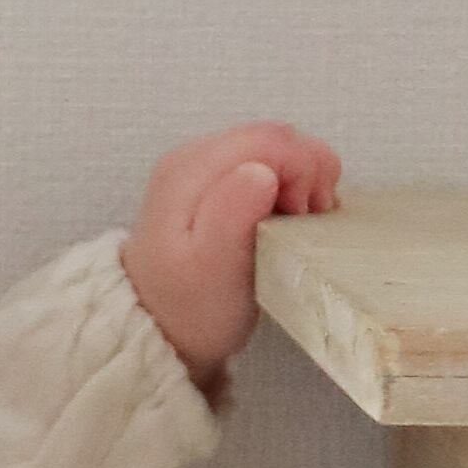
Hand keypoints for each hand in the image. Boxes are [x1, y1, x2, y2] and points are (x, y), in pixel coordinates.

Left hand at [122, 122, 342, 393]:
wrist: (160, 329)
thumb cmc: (190, 308)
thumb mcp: (212, 270)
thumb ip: (233, 214)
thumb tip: (262, 172)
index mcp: (191, 171)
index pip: (269, 140)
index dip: (303, 171)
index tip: (303, 217)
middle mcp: (196, 157)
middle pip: (276, 138)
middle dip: (308, 173)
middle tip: (307, 223)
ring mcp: (206, 168)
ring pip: (277, 149)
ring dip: (304, 180)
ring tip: (299, 224)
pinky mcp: (219, 184)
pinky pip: (269, 166)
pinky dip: (292, 187)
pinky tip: (288, 222)